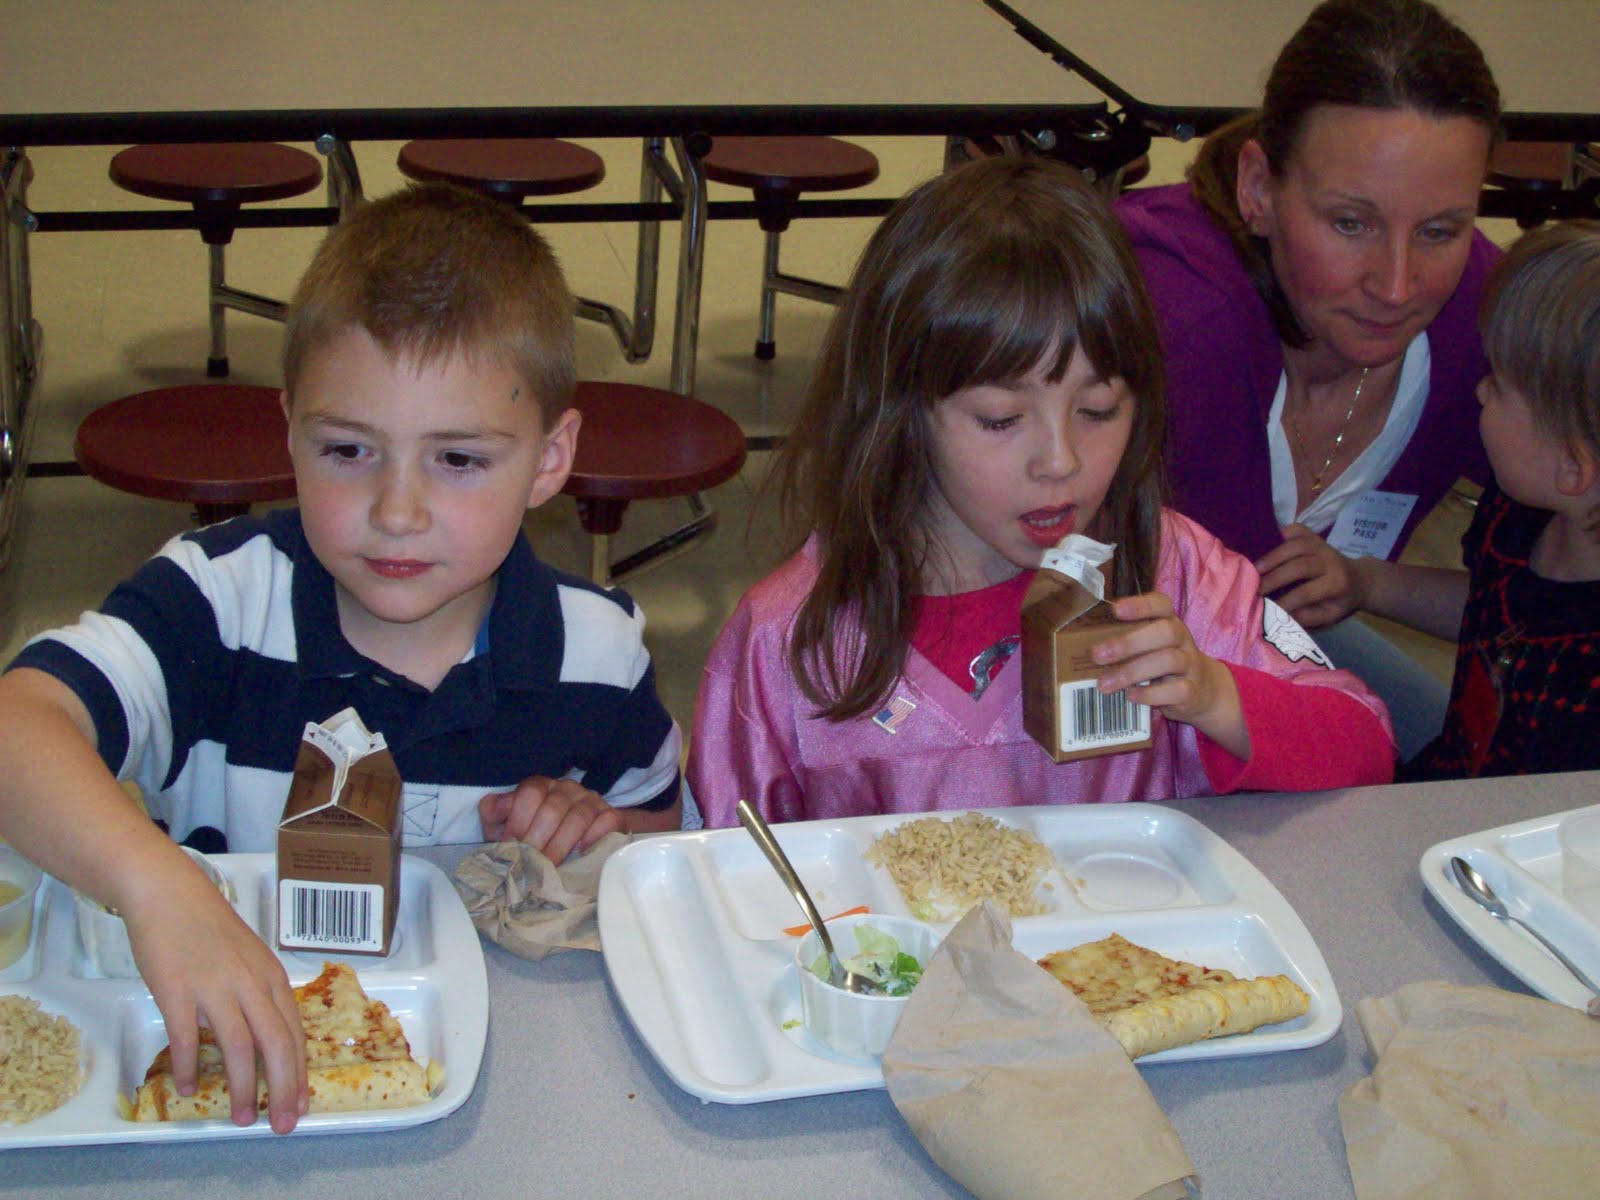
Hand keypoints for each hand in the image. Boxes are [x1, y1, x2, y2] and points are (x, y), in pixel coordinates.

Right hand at [121, 862, 306, 1131]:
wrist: (171, 894)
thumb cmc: (210, 929)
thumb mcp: (250, 959)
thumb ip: (261, 995)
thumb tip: (270, 1037)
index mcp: (271, 977)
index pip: (294, 1033)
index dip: (300, 1072)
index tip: (302, 1104)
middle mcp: (250, 983)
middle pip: (276, 1043)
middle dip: (283, 1089)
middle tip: (282, 1125)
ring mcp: (214, 986)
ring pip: (238, 1046)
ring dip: (243, 1087)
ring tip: (243, 1118)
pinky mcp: (177, 990)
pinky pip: (186, 1038)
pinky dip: (188, 1067)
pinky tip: (189, 1090)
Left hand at [479, 776, 622, 861]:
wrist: (577, 844)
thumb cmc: (535, 836)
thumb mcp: (507, 826)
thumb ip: (495, 814)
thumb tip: (495, 808)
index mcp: (540, 786)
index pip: (530, 793)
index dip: (518, 821)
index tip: (511, 846)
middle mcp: (566, 788)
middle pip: (553, 808)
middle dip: (538, 839)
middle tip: (530, 863)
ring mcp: (591, 800)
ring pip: (578, 817)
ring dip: (561, 845)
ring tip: (549, 866)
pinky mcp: (612, 815)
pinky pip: (606, 822)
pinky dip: (593, 839)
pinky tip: (580, 854)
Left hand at [1090, 592, 1246, 755]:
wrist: (1202, 691)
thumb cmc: (1162, 663)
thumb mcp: (1150, 647)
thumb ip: (1126, 641)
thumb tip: (1078, 647)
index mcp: (1169, 622)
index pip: (1161, 604)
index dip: (1140, 605)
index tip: (1115, 610)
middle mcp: (1183, 639)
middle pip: (1165, 632)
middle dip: (1129, 642)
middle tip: (1097, 655)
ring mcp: (1191, 665)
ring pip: (1168, 660)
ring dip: (1131, 672)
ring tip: (1104, 684)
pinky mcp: (1192, 691)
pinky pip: (1176, 690)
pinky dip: (1151, 694)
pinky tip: (1131, 696)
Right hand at [1253, 524, 1365, 628]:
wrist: (1359, 580)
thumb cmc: (1339, 601)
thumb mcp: (1328, 616)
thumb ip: (1306, 617)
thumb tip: (1278, 615)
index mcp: (1337, 584)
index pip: (1306, 593)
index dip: (1284, 602)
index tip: (1265, 609)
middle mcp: (1331, 561)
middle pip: (1298, 566)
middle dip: (1273, 578)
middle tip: (1254, 589)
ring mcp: (1322, 544)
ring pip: (1294, 545)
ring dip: (1271, 557)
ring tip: (1254, 570)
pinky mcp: (1314, 535)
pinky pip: (1295, 530)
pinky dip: (1278, 535)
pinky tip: (1265, 548)